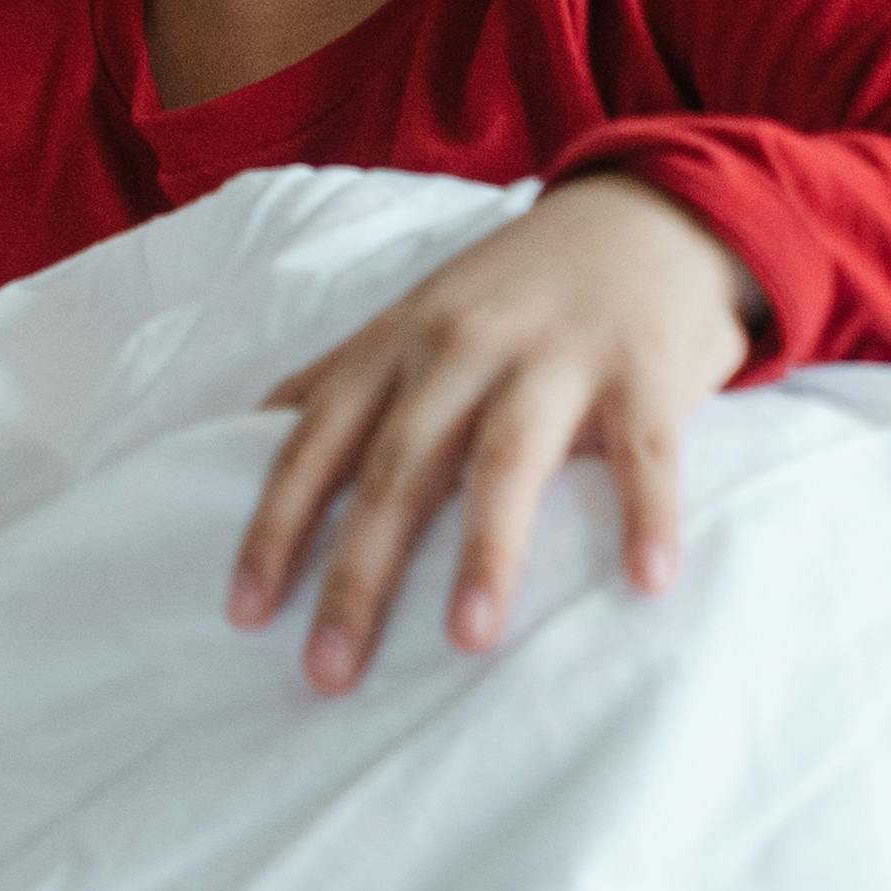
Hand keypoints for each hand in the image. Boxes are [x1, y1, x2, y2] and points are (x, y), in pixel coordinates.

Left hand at [229, 176, 761, 694]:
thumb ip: (340, 378)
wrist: (645, 217)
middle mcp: (460, 348)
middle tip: (329, 673)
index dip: (276, 529)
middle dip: (358, 575)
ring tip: (465, 640)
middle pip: (396, 470)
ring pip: (505, 460)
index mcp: (394, 347)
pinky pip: (644, 452)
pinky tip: (647, 583)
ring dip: (485, 552)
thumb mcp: (412, 319)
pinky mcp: (643, 368)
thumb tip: (244, 439)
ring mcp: (553, 356)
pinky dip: (646, 515)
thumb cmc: (513, 291)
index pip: (316, 446)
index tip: (245, 615)